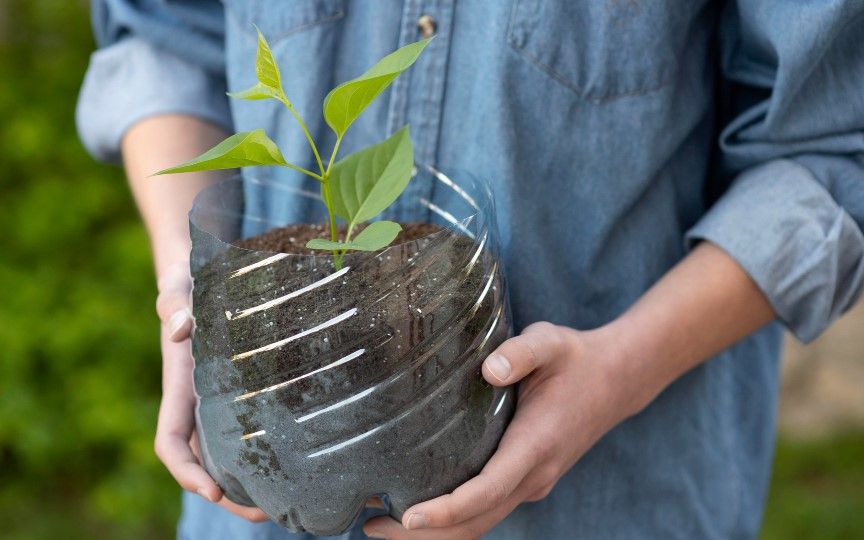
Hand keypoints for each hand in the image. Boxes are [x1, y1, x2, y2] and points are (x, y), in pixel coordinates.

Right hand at [153, 261, 267, 521]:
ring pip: (230, 452)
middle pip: (205, 462)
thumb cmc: (190, 280)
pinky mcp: (245, 388)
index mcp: (180, 386)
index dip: (187, 472)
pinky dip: (267, 451)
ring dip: (251, 482)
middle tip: (267, 514)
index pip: (171, 442)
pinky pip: (252, 428)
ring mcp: (221, 398)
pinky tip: (298, 461)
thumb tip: (179, 327)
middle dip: (228, 494)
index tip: (214, 492)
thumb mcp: (181, 287)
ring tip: (288, 503)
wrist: (203, 270)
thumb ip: (174, 302)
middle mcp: (198, 400)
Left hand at [363, 322, 633, 538]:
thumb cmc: (575, 359)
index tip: (408, 516)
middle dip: (424, 535)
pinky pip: (486, 511)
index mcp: (535, 446)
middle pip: (474, 522)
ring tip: (380, 524)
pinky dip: (452, 520)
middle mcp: (533, 476)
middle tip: (369, 526)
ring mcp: (531, 483)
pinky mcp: (525, 480)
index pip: (486, 491)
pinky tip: (419, 509)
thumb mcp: (550, 342)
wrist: (616, 380)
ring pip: (479, 524)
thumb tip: (489, 369)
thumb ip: (521, 352)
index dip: (446, 510)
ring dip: (434, 534)